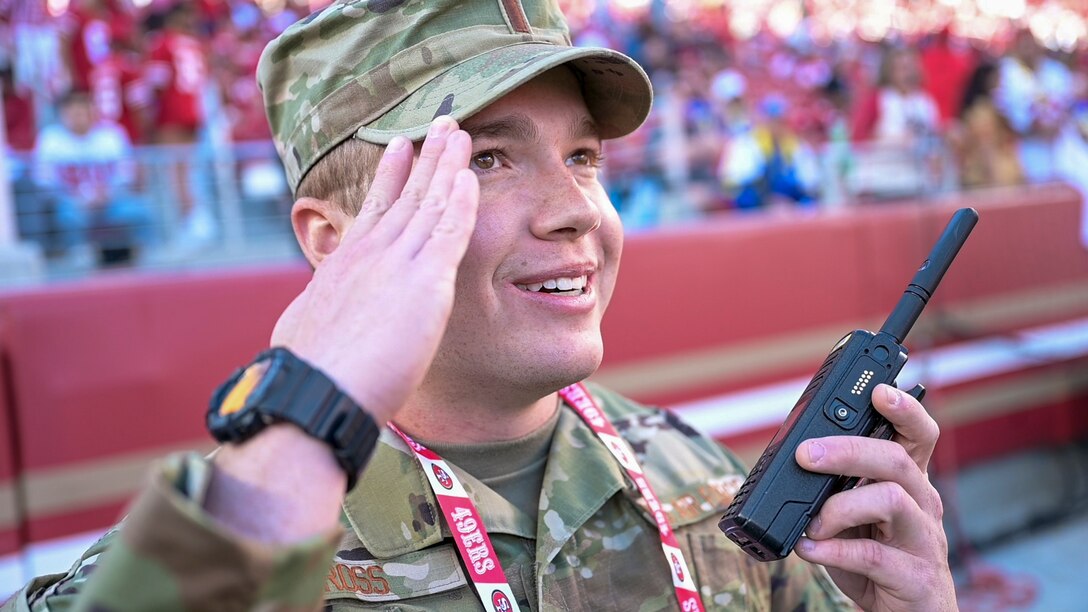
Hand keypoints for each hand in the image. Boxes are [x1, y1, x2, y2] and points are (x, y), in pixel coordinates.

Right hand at [271, 117, 478, 424]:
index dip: (391, 175)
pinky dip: (460, 200)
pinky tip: (470, 176)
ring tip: (460, 133)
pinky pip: (449, 230)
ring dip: (447, 165)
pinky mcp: (425, 282)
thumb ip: (324, 312)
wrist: (317, 390)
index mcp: (344, 264)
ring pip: (429, 202)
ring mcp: (397, 263)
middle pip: (406, 194)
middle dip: (426, 157)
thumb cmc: (310, 375)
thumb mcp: (308, 329)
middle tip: (442, 125)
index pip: (376, 209)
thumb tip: (315, 318)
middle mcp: (370, 253)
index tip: (400, 146)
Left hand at [793, 383, 955, 611]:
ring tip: (814, 523)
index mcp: (909, 483)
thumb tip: (794, 462)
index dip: (905, 409)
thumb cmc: (878, 560)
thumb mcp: (854, 518)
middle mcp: (922, 505)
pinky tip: (810, 549)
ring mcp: (924, 541)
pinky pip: (872, 554)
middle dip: (848, 450)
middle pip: (896, 459)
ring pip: (890, 499)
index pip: (917, 435)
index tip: (879, 391)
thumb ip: (834, 489)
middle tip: (806, 455)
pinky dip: (833, 551)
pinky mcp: (916, 577)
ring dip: (840, 506)